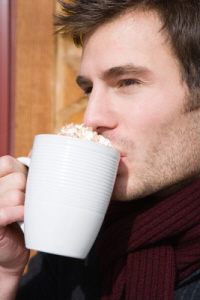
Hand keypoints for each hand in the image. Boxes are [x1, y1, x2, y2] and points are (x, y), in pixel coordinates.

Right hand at [0, 156, 29, 276]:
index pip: (6, 162)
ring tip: (23, 213)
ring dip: (26, 205)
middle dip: (27, 191)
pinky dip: (20, 214)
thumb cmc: (17, 218)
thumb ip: (22, 171)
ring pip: (16, 194)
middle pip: (17, 178)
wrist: (10, 252)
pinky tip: (23, 218)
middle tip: (24, 203)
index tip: (24, 185)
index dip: (20, 172)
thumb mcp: (18, 191)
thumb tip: (36, 149)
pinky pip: (7, 211)